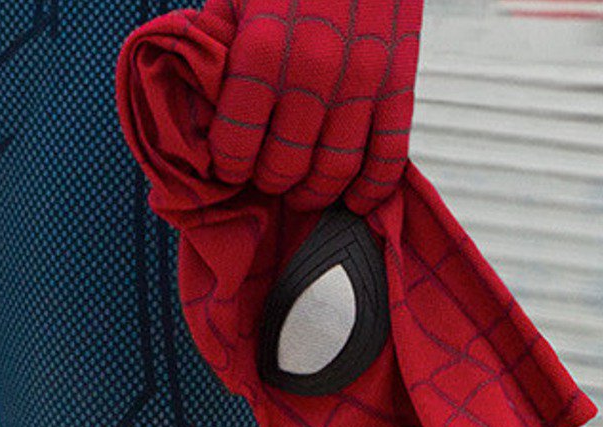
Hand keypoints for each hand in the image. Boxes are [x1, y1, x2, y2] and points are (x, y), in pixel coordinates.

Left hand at [200, 0, 422, 211]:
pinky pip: (388, 155)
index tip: (228, 167)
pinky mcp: (399, 82)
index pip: (235, 144)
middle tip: (265, 178)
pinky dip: (372, 189)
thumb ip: (220, 51)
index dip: (227, 166)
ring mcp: (361, 81)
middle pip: (284, 166)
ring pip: (335, 171)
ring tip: (303, 190)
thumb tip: (203, 107)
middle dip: (269, 182)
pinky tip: (355, 199)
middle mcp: (311, 72)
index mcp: (261, 51)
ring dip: (315, 192)